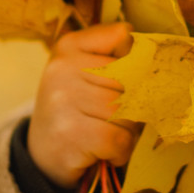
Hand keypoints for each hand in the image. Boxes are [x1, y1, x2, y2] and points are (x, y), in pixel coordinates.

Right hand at [27, 23, 138, 188]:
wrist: (43, 155)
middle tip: (111, 117)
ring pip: (128, 110)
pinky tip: (103, 151)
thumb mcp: (86, 72)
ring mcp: (64, 100)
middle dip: (132, 103)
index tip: (119, 79)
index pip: (123, 37)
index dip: (132, 63)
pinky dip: (120, 151)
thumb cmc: (77, 109)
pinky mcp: (72, 134)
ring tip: (104, 134)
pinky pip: (120, 139)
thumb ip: (116, 55)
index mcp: (69, 46)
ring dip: (126, 130)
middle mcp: (63, 68)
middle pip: (131, 78)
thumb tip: (151, 53)